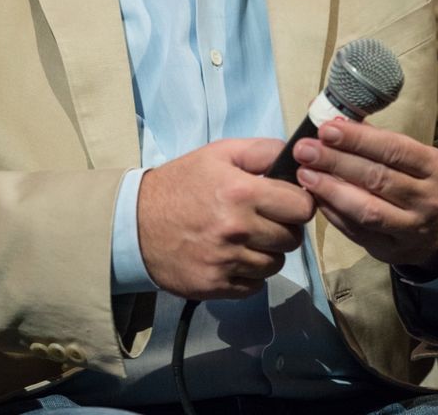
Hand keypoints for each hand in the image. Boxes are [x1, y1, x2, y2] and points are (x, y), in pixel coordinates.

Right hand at [137, 138, 314, 299]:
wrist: (136, 222)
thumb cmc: (181, 183)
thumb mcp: (218, 153)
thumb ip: (261, 151)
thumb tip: (298, 157)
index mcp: (242, 192)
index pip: (301, 207)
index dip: (297, 203)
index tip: (286, 201)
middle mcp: (237, 229)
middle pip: (292, 239)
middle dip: (283, 227)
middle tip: (263, 218)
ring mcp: (227, 261)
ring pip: (276, 264)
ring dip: (266, 252)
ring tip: (244, 237)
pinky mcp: (217, 286)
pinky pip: (255, 285)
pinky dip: (249, 273)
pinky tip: (232, 256)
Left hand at [294, 120, 437, 274]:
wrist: (436, 229)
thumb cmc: (410, 179)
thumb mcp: (403, 154)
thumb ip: (367, 135)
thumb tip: (327, 114)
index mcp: (432, 166)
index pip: (392, 149)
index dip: (357, 139)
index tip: (325, 130)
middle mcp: (427, 198)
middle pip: (377, 178)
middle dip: (336, 162)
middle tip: (304, 150)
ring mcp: (412, 228)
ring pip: (367, 209)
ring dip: (331, 190)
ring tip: (304, 174)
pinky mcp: (392, 250)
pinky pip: (357, 231)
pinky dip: (332, 213)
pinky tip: (314, 197)